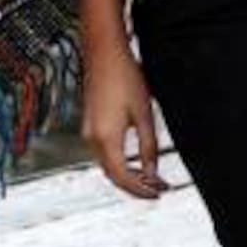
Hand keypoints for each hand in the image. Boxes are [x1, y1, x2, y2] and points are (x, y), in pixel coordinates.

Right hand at [80, 43, 165, 199]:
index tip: (159, 193)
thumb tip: (153, 172)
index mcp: (106, 138)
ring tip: (152, 178)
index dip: (141, 190)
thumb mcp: (144, 115)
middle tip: (159, 189)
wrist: (104, 53)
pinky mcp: (90, 124)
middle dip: (136, 186)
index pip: (123, 177)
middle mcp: (92, 139)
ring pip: (108, 166)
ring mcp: (88, 131)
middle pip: (113, 175)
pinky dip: (120, 163)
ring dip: (128, 175)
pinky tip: (136, 161)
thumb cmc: (125, 77)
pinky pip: (104, 153)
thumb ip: (148, 147)